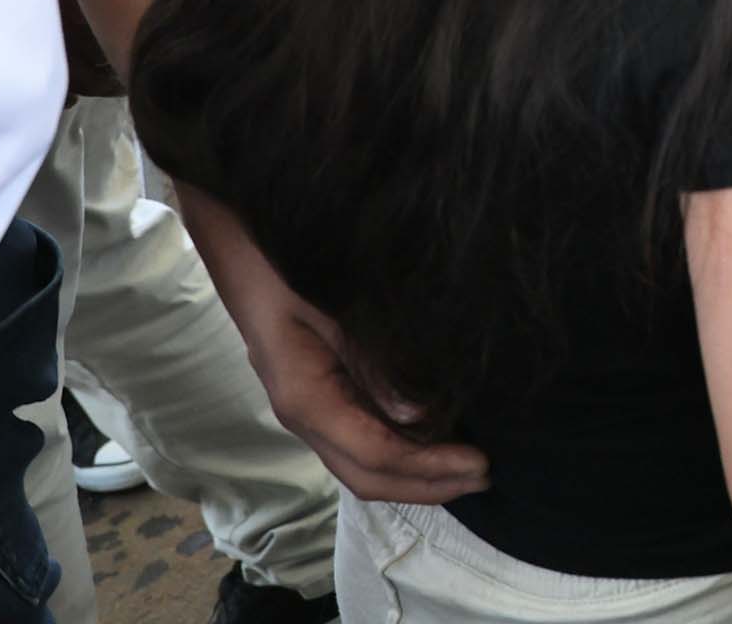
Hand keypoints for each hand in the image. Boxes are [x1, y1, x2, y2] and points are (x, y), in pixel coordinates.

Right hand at [199, 211, 488, 501]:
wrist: (246, 247)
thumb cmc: (291, 268)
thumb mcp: (335, 305)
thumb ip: (374, 361)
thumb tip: (417, 416)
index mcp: (305, 398)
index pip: (373, 454)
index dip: (428, 467)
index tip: (481, 463)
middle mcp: (305, 416)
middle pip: (366, 476)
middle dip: (426, 485)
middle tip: (486, 478)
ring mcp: (310, 409)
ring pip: (361, 465)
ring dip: (414, 475)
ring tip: (467, 470)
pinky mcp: (321, 396)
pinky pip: (361, 439)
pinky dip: (401, 452)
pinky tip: (435, 441)